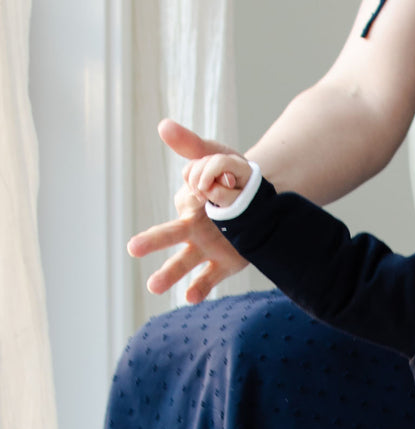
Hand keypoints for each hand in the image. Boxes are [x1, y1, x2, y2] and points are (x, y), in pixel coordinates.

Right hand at [126, 119, 249, 302]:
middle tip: (132, 248)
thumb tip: (163, 126)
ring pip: (184, 262)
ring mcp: (208, 248)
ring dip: (169, 274)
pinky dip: (200, 288)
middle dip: (152, 242)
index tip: (210, 187)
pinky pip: (210, 277)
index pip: (187, 199)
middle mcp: (193, 229)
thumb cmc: (233, 176)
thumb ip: (192, 146)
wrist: (262, 202)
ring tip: (153, 287)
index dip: (198, 194)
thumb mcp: (216, 156)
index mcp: (189, 203)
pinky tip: (189, 297)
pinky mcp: (225, 264)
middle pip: (169, 235)